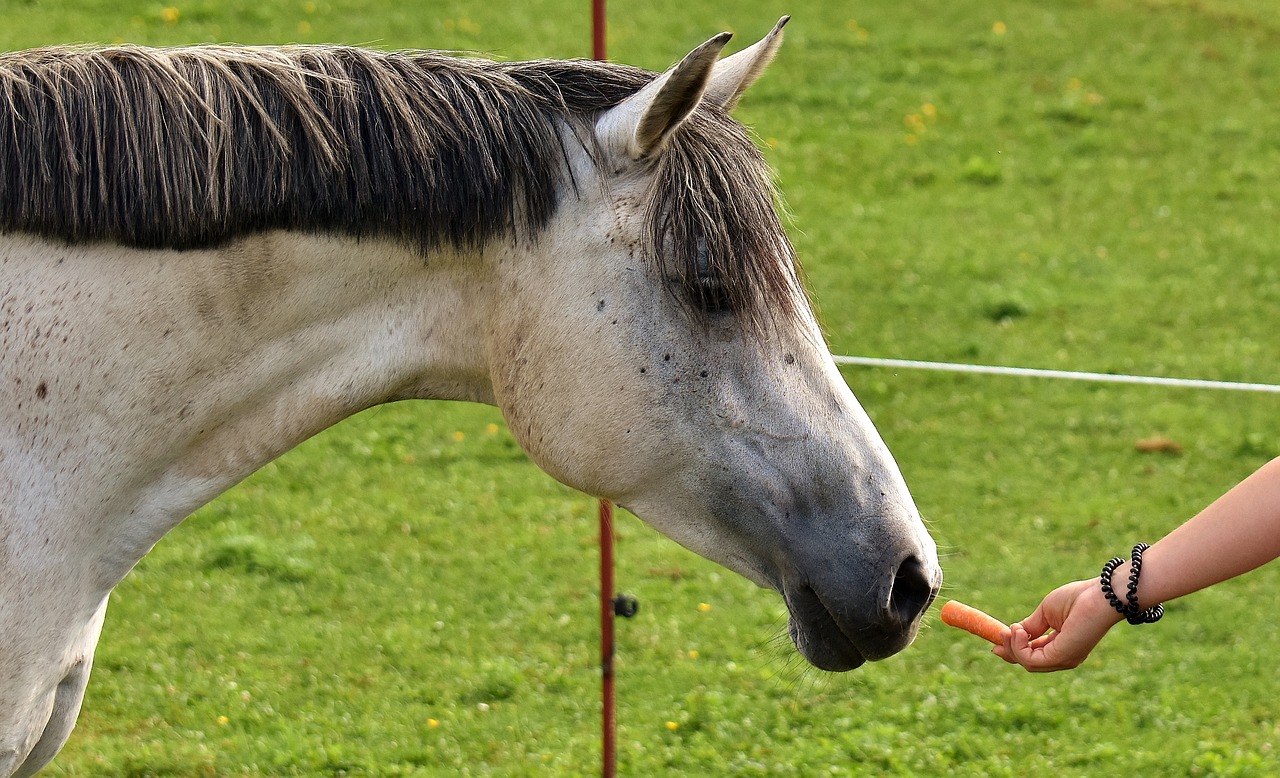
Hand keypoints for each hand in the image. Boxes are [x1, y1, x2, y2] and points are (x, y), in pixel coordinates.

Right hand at [993, 578, 1124, 671]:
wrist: (1100, 596)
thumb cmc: (1078, 599)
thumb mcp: (1046, 613)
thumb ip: (1031, 626)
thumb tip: (1014, 633)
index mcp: (1062, 647)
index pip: (1034, 655)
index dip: (1014, 650)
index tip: (995, 645)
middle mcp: (1064, 658)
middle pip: (1028, 663)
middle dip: (1010, 650)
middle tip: (999, 635)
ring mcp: (1064, 660)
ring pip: (1028, 663)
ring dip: (1013, 646)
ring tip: (1012, 628)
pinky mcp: (1062, 657)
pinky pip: (1031, 660)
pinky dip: (1019, 646)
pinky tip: (1019, 630)